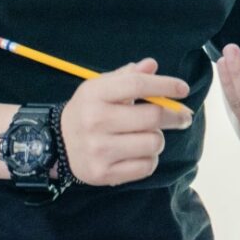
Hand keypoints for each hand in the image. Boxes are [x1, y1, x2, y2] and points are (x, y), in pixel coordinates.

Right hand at [59, 57, 192, 184]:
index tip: (184, 89)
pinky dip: (150, 159)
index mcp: (96, 94)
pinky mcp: (102, 174)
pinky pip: (145, 167)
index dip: (166, 85)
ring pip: (152, 143)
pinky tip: (141, 152)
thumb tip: (152, 65)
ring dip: (159, 139)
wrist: (56, 143)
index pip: (138, 84)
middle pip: (152, 117)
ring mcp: (99, 150)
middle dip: (174, 116)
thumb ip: (128, 75)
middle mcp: (96, 122)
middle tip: (184, 117)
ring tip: (151, 135)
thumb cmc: (88, 109)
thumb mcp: (102, 86)